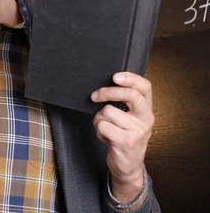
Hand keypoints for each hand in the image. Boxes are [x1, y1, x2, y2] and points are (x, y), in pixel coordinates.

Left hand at [91, 72, 154, 203]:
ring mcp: (137, 131)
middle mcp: (146, 119)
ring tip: (106, 128)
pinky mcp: (126, 141)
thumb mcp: (130, 119)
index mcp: (146, 110)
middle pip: (130, 95)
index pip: (145, 87)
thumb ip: (125, 103)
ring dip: (99, 119)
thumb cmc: (125, 137)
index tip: (115, 76)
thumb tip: (106, 85)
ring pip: (108, 111)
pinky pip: (103, 126)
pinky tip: (106, 137)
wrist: (128, 166)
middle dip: (108, 92)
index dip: (131, 78)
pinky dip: (99, 130)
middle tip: (95, 96)